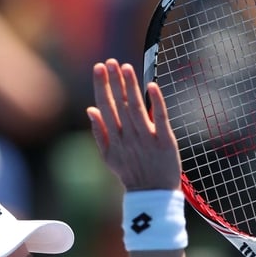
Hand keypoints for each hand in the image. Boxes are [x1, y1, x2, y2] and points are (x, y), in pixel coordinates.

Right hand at [87, 59, 180, 191]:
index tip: (99, 68)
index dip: (102, 86)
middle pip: (119, 104)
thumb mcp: (109, 156)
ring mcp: (147, 138)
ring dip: (130, 87)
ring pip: (136, 108)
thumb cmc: (131, 174)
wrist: (152, 195)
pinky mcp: (165, 141)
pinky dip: (155, 103)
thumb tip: (90, 109)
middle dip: (114, 81)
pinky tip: (151, 86)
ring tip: (125, 68)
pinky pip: (159, 119)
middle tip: (110, 61)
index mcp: (115, 138)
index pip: (105, 106)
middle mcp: (129, 136)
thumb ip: (99, 132)